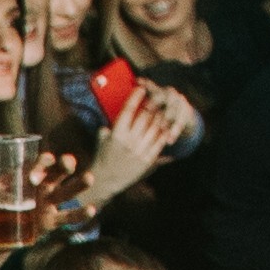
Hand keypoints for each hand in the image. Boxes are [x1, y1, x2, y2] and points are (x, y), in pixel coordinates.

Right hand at [87, 80, 196, 204]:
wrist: (105, 181)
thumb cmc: (102, 157)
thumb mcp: (102, 139)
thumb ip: (109, 125)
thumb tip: (116, 111)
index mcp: (117, 134)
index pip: (128, 110)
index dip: (136, 97)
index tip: (141, 88)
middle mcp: (129, 141)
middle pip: (145, 116)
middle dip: (152, 104)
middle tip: (156, 95)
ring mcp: (140, 151)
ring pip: (155, 128)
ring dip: (161, 116)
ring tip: (164, 107)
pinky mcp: (147, 160)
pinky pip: (160, 142)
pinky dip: (164, 132)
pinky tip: (167, 125)